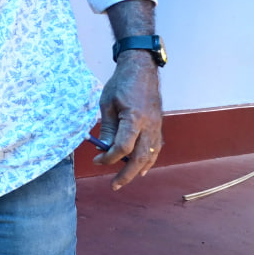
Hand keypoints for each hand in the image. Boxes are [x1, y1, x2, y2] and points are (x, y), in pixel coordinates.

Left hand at [94, 53, 162, 189]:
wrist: (141, 69)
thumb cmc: (121, 84)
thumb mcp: (107, 104)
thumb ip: (108, 128)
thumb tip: (104, 149)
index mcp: (134, 118)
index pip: (123, 147)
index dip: (108, 158)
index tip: (96, 160)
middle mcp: (149, 125)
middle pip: (141, 157)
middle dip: (126, 174)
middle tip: (114, 186)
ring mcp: (157, 126)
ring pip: (151, 155)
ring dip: (138, 169)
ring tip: (124, 180)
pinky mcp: (158, 125)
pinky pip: (155, 147)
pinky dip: (148, 159)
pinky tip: (140, 167)